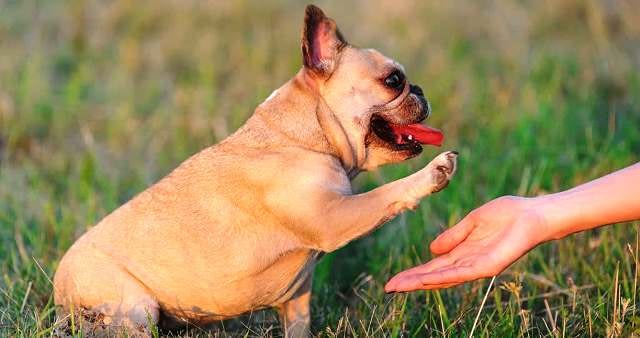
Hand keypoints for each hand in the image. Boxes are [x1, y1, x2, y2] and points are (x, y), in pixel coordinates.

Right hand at [385, 196, 547, 291]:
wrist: (534, 214)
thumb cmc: (508, 215)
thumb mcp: (472, 222)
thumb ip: (454, 236)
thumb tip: (431, 249)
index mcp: (463, 252)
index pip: (433, 266)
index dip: (413, 273)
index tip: (393, 280)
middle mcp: (469, 264)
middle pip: (434, 276)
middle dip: (411, 282)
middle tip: (388, 288)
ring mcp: (478, 267)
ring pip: (444, 278)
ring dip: (421, 282)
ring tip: (400, 286)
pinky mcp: (489, 266)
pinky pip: (462, 273)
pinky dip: (443, 276)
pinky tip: (427, 279)